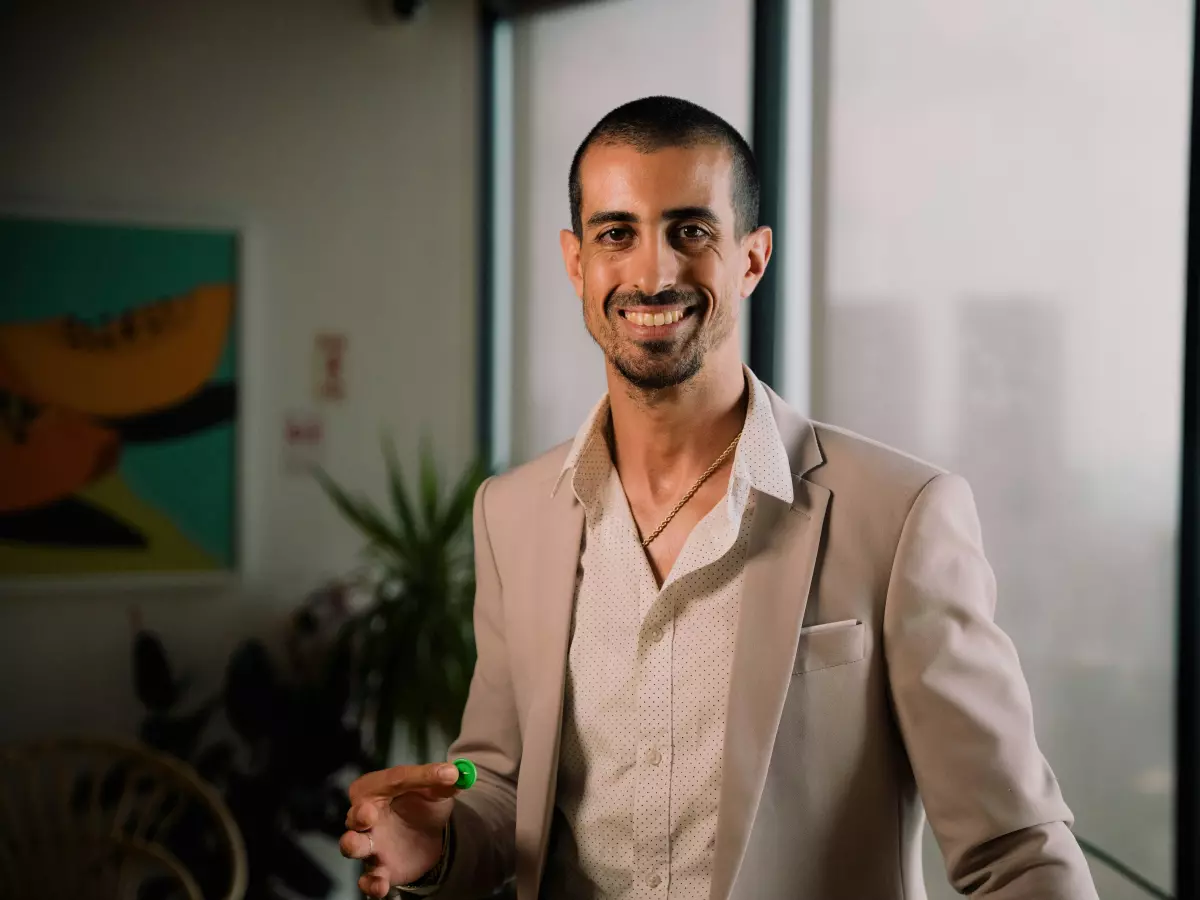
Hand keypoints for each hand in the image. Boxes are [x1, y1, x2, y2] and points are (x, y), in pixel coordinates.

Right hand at [340, 761, 461, 897]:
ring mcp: (369, 844)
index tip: (448, 775)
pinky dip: (371, 883)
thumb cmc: (421, 804)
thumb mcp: (435, 790)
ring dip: (353, 845)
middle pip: (356, 814)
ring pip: (352, 845)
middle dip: (359, 814)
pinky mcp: (378, 869)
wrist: (427, 836)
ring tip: (360, 845)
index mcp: (378, 787)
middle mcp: (365, 815)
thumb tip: (455, 773)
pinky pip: (368, 879)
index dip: (421, 776)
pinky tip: (380, 885)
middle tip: (368, 813)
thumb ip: (442, 782)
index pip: (395, 779)